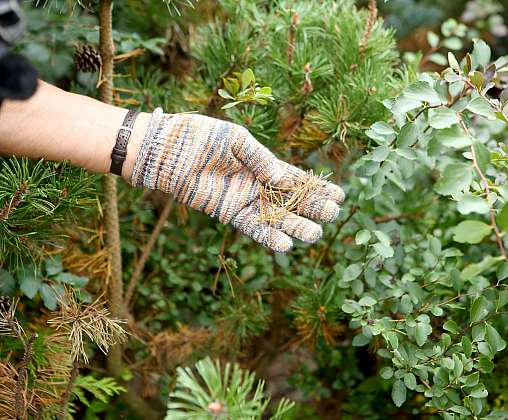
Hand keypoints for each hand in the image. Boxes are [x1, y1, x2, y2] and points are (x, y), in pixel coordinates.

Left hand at [130, 109, 343, 251]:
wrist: (166, 150)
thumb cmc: (198, 136)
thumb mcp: (235, 139)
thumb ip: (259, 157)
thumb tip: (280, 178)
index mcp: (261, 164)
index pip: (295, 177)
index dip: (316, 186)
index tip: (339, 194)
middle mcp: (256, 184)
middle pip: (290, 199)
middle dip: (311, 207)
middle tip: (333, 214)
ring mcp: (242, 199)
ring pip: (275, 216)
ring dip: (294, 226)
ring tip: (316, 234)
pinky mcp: (227, 211)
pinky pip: (251, 226)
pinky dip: (268, 236)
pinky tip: (286, 244)